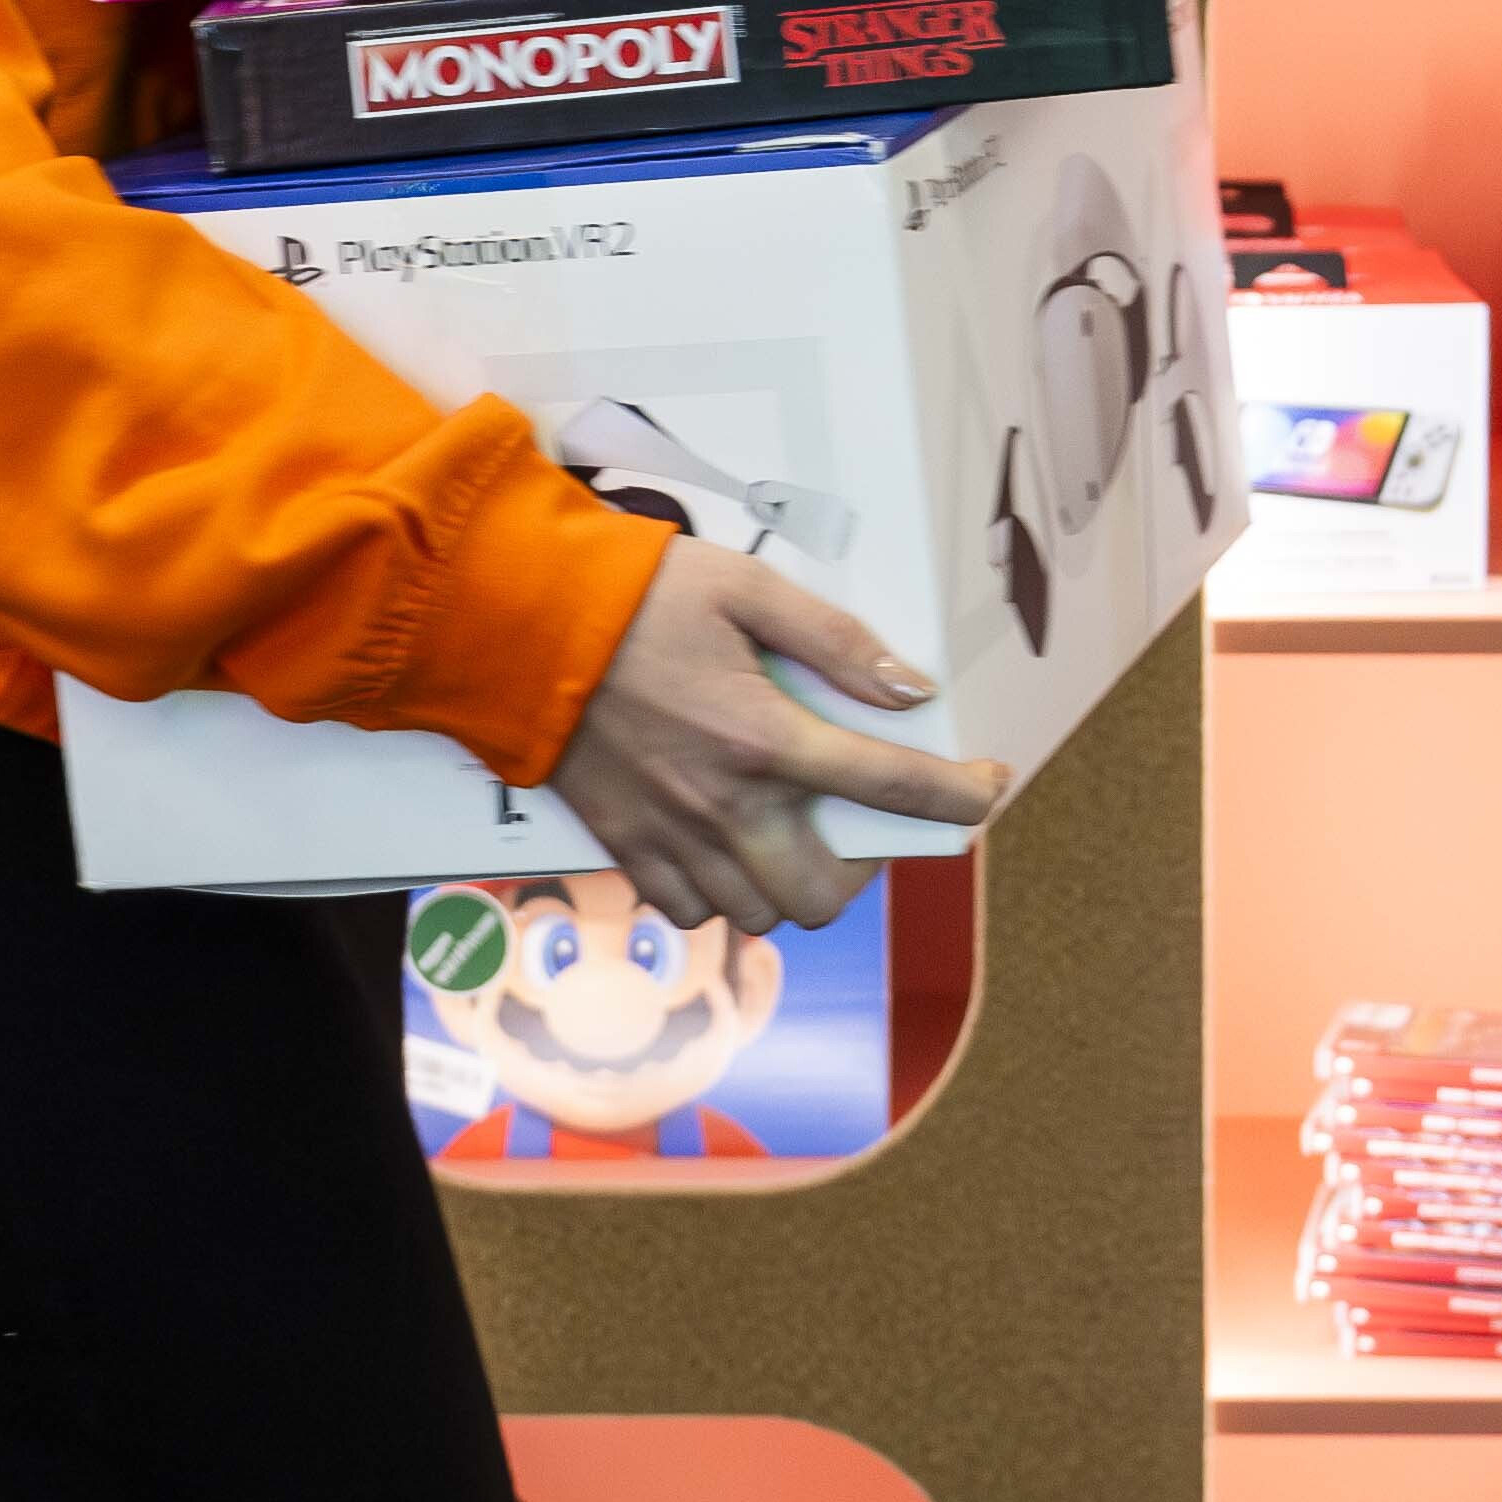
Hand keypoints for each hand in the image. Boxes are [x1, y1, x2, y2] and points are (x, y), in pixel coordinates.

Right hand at [538, 540, 1004, 939]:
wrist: (515, 623)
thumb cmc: (630, 596)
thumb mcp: (745, 588)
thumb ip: (834, 640)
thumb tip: (908, 687)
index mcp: (763, 735)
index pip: (890, 787)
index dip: (958, 796)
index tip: (985, 788)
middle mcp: (722, 803)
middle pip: (824, 893)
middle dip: (864, 868)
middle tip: (861, 820)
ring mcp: (669, 834)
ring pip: (759, 913)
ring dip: (791, 885)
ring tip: (792, 832)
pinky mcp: (622, 844)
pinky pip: (689, 910)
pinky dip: (719, 894)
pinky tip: (726, 845)